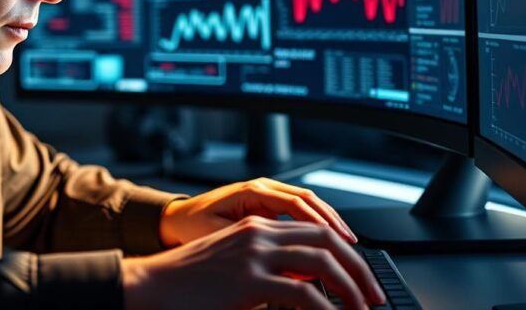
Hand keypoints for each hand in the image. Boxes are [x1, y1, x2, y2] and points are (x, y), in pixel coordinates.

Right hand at [124, 216, 384, 309]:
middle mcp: (259, 232)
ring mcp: (255, 254)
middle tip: (373, 296)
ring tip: (361, 309)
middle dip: (359, 269)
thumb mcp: (234, 267)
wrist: (152, 285)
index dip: (346, 253)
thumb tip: (303, 287)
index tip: (361, 278)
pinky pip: (303, 292)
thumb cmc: (188, 283)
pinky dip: (326, 308)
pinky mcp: (249, 279)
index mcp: (256, 225)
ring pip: (323, 262)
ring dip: (350, 288)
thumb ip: (269, 270)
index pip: (316, 230)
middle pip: (328, 240)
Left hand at [159, 177, 356, 246]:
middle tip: (354, 248)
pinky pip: (298, 212)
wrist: (173, 220)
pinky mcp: (265, 207)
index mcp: (251, 192)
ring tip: (349, 247)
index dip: (321, 223)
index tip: (339, 242)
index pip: (296, 203)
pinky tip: (326, 244)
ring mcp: (265, 195)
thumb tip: (287, 267)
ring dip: (329, 224)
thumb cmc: (190, 227)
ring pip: (308, 205)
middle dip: (334, 224)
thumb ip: (252, 249)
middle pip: (309, 201)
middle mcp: (261, 189)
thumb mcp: (219, 238)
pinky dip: (315, 226)